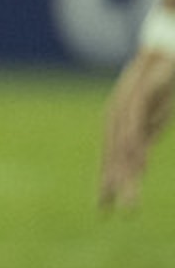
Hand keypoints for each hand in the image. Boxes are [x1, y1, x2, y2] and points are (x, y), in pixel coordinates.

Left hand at [101, 48, 174, 209]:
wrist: (165, 54)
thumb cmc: (160, 87)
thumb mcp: (153, 119)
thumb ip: (144, 137)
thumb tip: (137, 161)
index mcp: (120, 127)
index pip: (110, 160)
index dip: (106, 184)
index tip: (103, 210)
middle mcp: (117, 119)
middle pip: (113, 157)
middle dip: (112, 185)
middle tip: (111, 212)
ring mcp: (125, 107)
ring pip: (122, 145)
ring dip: (124, 172)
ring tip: (126, 194)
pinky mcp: (138, 95)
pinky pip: (135, 123)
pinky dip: (135, 143)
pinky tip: (137, 161)